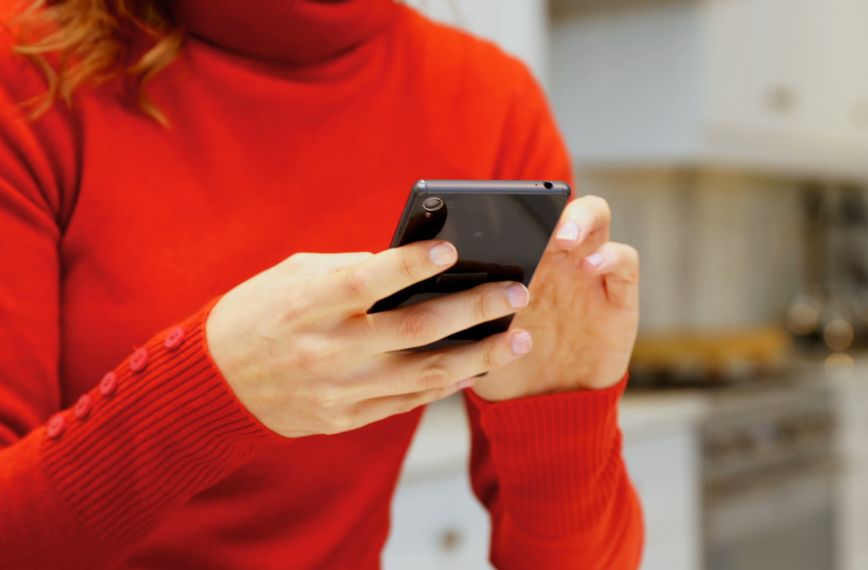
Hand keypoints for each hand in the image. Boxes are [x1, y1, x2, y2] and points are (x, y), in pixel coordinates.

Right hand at [205, 241, 533, 437]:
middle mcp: (326, 350)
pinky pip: (409, 401)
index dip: (410, 265)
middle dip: (474, 310)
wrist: (216, 383)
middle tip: (516, 293)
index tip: (452, 249)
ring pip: (425, 373)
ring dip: (480, 356)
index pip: (367, 282)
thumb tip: (420, 263)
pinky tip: (478, 368)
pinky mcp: (344, 418)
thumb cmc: (261, 312)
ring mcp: (338, 390)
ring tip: (519, 339)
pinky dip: (448, 384)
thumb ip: (353, 270)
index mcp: (307, 304)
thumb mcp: (295, 277)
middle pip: (414, 329)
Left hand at [471, 196, 639, 400]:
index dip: (508, 203)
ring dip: (582, 220)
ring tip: (563, 238)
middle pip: (562, 204)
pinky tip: (592, 266)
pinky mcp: (618, 299)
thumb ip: (463, 305)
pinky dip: (611, 257)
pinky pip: (625, 263)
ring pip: (598, 219)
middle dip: (552, 203)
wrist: (544, 412)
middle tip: (532, 221)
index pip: (522, 213)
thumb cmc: (504, 369)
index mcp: (522, 260)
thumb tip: (420, 280)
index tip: (487, 210)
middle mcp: (558, 259)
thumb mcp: (476, 336)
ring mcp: (590, 274)